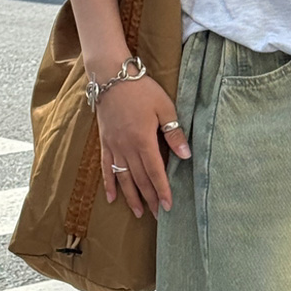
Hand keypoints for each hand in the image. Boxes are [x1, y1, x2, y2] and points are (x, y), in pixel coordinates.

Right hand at [97, 74, 191, 218]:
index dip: (162, 191)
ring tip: (139, 213)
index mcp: (143, 140)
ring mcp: (114, 146)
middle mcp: (127, 147)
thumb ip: (174, 132)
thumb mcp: (163, 107)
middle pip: (140, 179)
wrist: (109, 74)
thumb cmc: (140, 88)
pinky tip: (112, 198)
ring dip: (132, 197)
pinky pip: (106, 167)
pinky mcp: (105, 142)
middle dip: (150, 199)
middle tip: (157, 215)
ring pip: (124, 177)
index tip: (168, 206)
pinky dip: (109, 184)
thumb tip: (186, 156)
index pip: (155, 172)